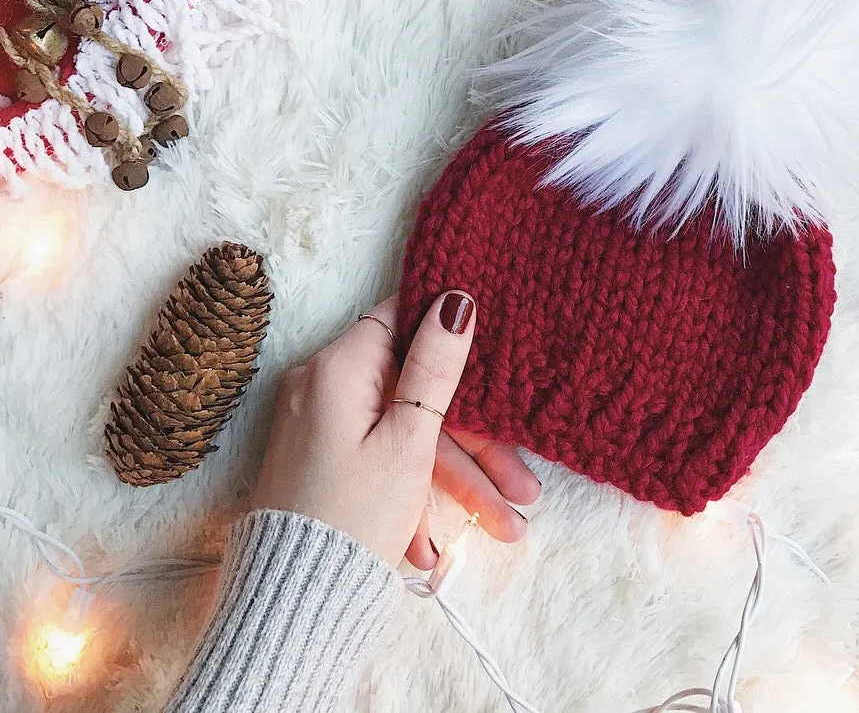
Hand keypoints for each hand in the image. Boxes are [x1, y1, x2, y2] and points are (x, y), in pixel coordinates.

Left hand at [252, 292, 540, 568]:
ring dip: (453, 479)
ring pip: (403, 435)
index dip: (445, 327)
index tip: (494, 343)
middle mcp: (321, 386)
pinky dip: (408, 492)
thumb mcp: (408, 442)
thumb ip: (434, 368)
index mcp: (338, 368)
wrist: (288, 607)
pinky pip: (376, 460)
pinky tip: (430, 547)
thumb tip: (455, 300)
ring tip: (506, 526)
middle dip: (472, 440)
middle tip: (522, 483)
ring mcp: (318, 425)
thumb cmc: (351, 518)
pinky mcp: (319, 460)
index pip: (399, 318)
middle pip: (412, 390)